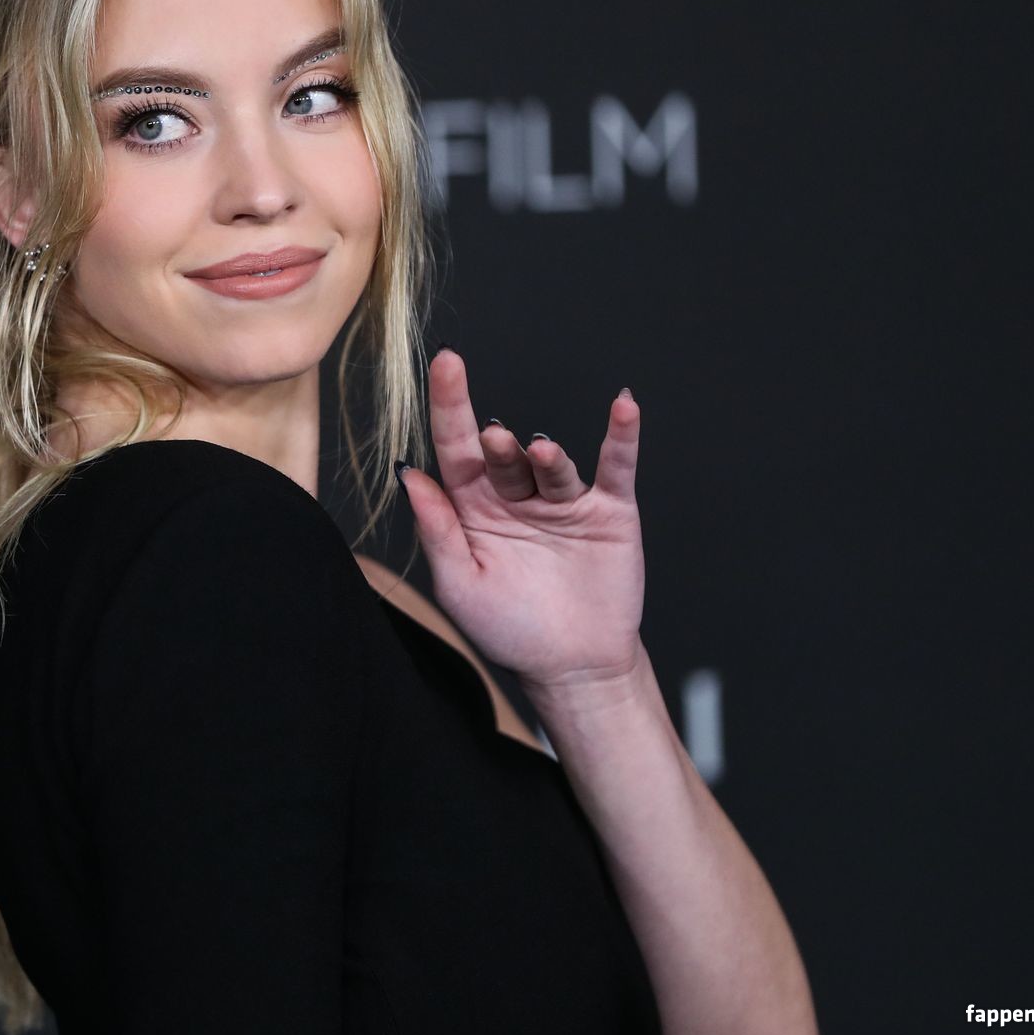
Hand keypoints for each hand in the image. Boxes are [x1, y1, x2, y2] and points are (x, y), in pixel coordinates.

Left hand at [394, 347, 646, 696]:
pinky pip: (615, 466)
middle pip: (503, 455)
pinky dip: (622, 436)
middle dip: (498, 445)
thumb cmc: (509, 628)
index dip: (451, 407)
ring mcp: (563, 500)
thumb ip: (437, 530)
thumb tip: (409, 475)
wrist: (573, 670)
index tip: (446, 365)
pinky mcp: (609, 511)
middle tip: (495, 439)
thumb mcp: (460, 585)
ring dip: (547, 456)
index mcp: (474, 508)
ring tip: (540, 454)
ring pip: (552, 465)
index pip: (456, 448)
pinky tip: (624, 407)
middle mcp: (516, 495)